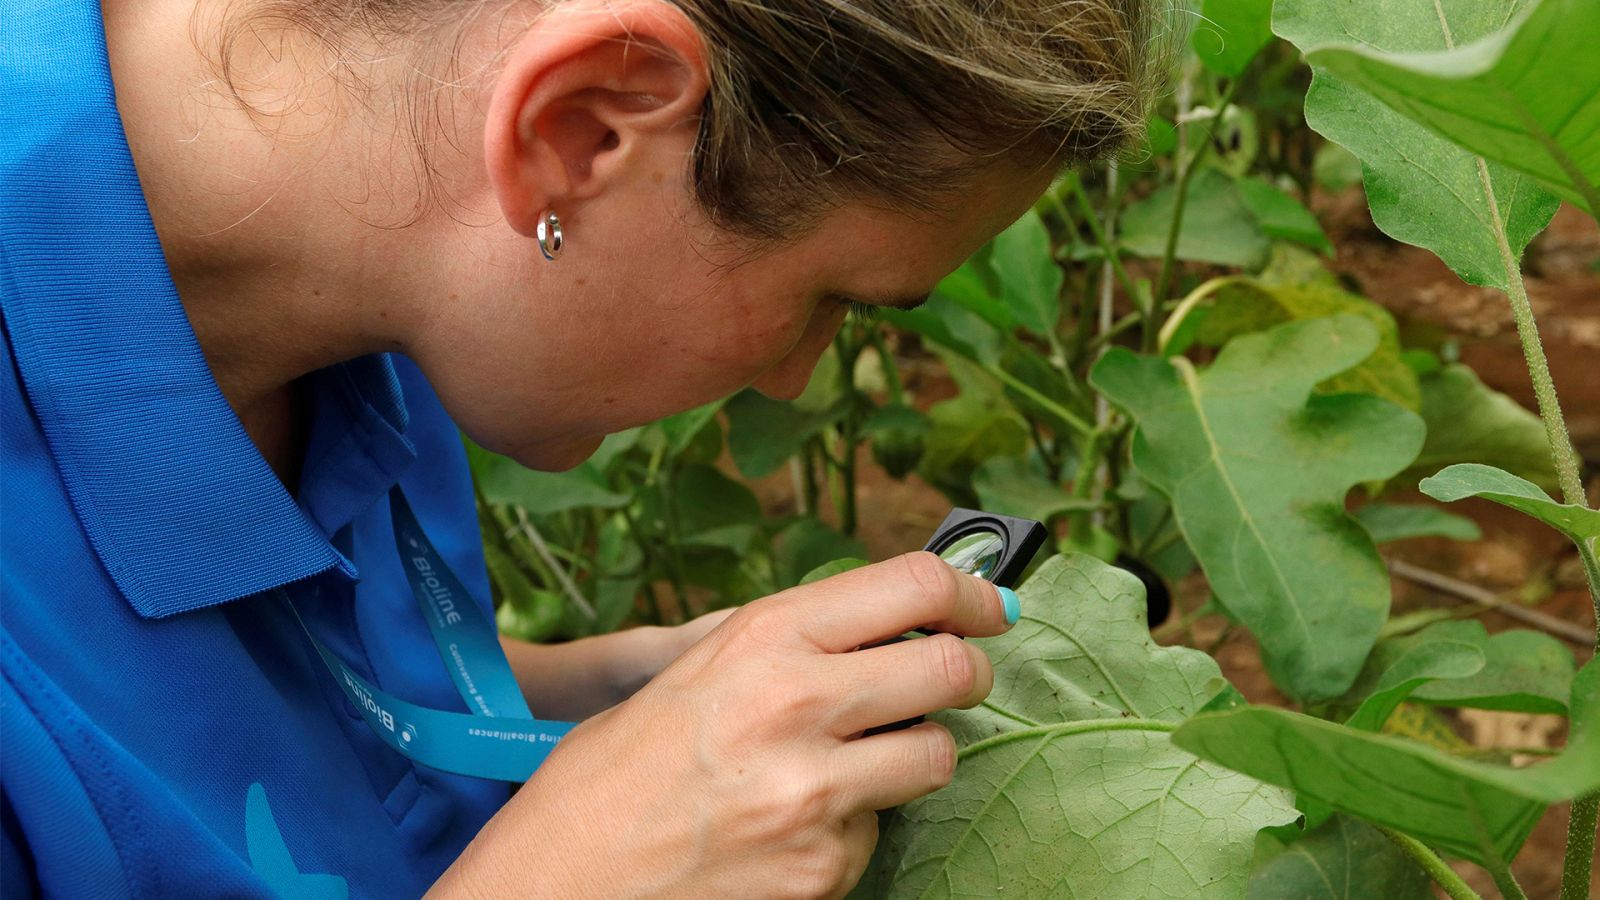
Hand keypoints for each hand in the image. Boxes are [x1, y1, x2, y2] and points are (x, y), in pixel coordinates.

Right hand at [431, 552, 1015, 898]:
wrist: (557, 883)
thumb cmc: (610, 774)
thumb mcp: (691, 675)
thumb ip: (784, 644)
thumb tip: (877, 619)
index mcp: (762, 638)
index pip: (913, 585)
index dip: (970, 592)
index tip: (989, 606)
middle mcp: (798, 703)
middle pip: (953, 670)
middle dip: (966, 675)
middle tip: (952, 682)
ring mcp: (817, 793)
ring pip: (937, 757)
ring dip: (914, 756)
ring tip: (853, 765)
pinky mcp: (823, 868)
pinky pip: (878, 835)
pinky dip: (850, 832)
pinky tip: (788, 832)